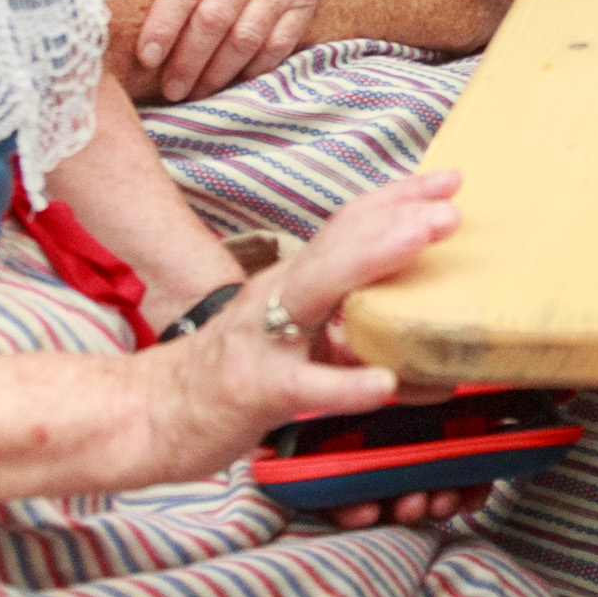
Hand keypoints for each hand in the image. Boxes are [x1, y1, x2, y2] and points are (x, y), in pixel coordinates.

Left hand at [120, 0, 353, 100]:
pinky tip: (235, 80)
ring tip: (195, 91)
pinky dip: (257, 68)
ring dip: (219, 72)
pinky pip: (281, 42)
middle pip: (214, 20)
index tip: (147, 55)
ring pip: (247, 38)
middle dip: (188, 61)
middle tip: (169, 88)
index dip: (164, 24)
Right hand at [129, 171, 462, 484]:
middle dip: (396, 218)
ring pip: (318, 292)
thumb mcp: (292, 344)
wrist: (147, 416)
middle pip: (338, 244)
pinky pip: (306, 387)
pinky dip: (346, 385)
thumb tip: (422, 351)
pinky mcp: (256, 391)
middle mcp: (277, 300)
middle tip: (450, 207)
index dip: (395, 200)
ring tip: (423, 242)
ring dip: (373, 261)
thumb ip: (348, 339)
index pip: (346, 228)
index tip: (448, 180)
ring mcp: (264, 342)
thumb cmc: (228, 378)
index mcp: (290, 285)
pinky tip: (385, 384)